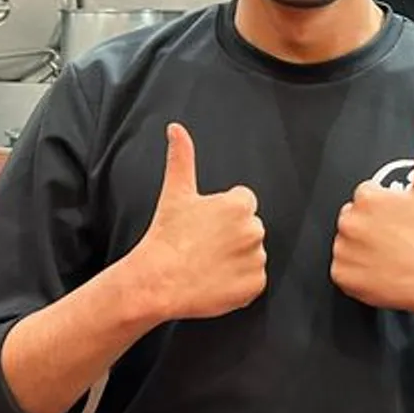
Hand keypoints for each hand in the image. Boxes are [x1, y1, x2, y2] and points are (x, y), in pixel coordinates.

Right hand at [131, 123, 266, 321]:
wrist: (157, 281)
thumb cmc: (166, 237)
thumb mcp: (176, 193)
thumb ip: (182, 157)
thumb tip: (176, 128)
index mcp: (239, 205)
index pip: (243, 203)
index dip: (222, 215)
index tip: (204, 226)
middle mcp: (254, 229)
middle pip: (249, 229)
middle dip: (231, 236)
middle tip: (203, 246)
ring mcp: (256, 258)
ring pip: (251, 255)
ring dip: (235, 259)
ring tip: (206, 264)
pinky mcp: (255, 284)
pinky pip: (253, 280)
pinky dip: (238, 283)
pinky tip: (215, 280)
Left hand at [331, 127, 413, 314]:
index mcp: (367, 198)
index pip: (364, 197)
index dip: (381, 210)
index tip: (395, 221)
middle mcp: (350, 221)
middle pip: (351, 219)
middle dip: (368, 227)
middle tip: (392, 239)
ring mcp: (343, 248)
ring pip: (346, 243)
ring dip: (360, 249)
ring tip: (386, 255)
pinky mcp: (341, 273)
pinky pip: (342, 269)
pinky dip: (356, 272)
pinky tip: (377, 270)